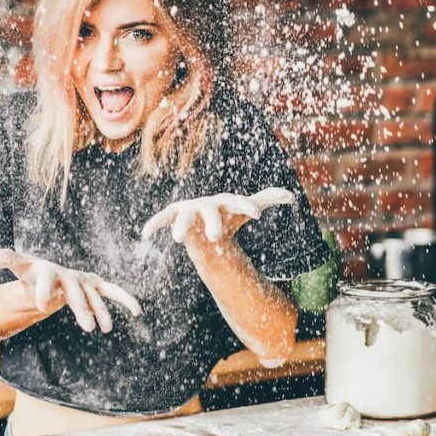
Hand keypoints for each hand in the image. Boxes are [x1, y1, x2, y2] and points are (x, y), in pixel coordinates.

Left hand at [0, 248, 141, 332]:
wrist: (49, 273)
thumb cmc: (31, 272)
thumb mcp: (18, 267)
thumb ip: (6, 260)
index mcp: (47, 269)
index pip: (46, 278)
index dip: (43, 290)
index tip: (40, 305)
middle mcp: (68, 273)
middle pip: (74, 291)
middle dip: (80, 307)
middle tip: (85, 326)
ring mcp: (83, 280)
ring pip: (92, 296)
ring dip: (100, 311)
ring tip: (104, 329)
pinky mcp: (94, 285)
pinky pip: (111, 291)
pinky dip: (124, 298)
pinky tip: (137, 310)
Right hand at [141, 187, 295, 243]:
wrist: (204, 222)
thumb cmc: (228, 215)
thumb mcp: (245, 208)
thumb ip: (265, 200)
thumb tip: (291, 196)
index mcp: (225, 202)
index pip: (237, 203)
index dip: (246, 207)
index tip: (257, 215)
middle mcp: (206, 204)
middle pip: (210, 212)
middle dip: (212, 222)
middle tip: (216, 237)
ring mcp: (188, 210)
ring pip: (184, 217)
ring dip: (181, 227)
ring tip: (179, 240)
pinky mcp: (173, 217)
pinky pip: (162, 220)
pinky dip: (153, 225)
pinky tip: (145, 235)